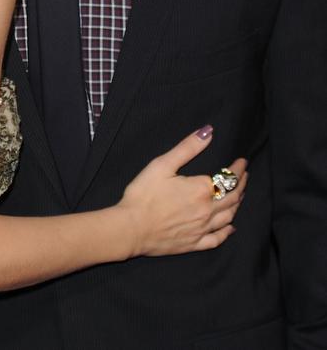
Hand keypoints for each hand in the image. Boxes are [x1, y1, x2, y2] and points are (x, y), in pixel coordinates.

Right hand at [117, 127, 247, 257]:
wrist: (131, 228)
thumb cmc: (144, 194)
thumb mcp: (162, 164)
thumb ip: (187, 148)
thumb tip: (208, 132)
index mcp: (201, 189)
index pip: (227, 178)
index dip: (237, 169)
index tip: (242, 162)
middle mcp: (207, 210)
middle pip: (232, 197)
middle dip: (240, 184)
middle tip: (244, 176)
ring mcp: (202, 229)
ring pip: (228, 216)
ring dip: (237, 204)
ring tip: (240, 195)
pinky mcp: (194, 244)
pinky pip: (217, 239)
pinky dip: (227, 232)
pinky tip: (230, 227)